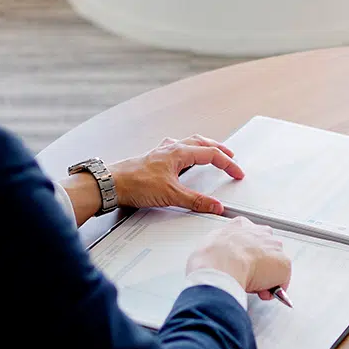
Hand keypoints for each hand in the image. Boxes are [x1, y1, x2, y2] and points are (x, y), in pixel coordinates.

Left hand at [58, 135, 243, 226]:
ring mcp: (161, 152)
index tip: (237, 173)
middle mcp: (171, 148)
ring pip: (189, 143)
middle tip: (230, 156)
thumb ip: (196, 201)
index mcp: (179, 152)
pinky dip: (187, 151)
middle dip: (219, 149)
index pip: (211, 155)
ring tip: (211, 153)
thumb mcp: (171, 195)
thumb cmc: (135, 184)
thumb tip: (215, 205)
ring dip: (203, 147)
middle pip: (202, 143)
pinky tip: (183, 158)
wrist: (110, 183)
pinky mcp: (153, 158)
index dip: (228, 164)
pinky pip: (176, 149)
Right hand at [186, 217, 291, 300]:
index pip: (249, 237)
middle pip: (265, 249)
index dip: (246, 253)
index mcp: (240, 225)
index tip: (241, 264)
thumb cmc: (210, 258)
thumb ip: (220, 248)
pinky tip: (262, 292)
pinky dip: (274, 289)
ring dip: (267, 276)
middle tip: (248, 277)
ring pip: (275, 264)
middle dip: (259, 264)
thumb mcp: (209, 245)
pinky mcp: (283, 264)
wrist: (220, 266)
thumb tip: (220, 259)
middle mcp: (261, 232)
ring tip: (253, 286)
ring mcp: (274, 247)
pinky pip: (282, 281)